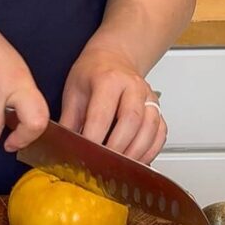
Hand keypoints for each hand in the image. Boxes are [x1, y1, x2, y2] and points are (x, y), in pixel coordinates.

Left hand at [59, 47, 165, 163]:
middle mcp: (133, 86)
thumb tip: (63, 148)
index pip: (102, 115)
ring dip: (135, 153)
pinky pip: (161, 133)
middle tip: (102, 164)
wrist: (113, 58)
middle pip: (131, 121)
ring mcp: (149, 97)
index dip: (93, 139)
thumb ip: (69, 121)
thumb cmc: (93, 74)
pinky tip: (136, 160)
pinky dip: (150, 150)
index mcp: (108, 79)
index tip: (84, 155)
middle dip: (116, 149)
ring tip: (119, 166)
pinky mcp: (158, 108)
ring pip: (150, 129)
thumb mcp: (73, 92)